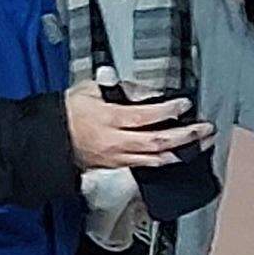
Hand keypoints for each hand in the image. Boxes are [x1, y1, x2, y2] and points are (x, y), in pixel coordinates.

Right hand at [66, 81, 206, 173]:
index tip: (185, 104)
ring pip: (155, 158)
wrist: (47, 140)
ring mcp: (116, 157)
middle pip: (157, 141)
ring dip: (183, 151)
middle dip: (186, 136)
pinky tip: (178, 155)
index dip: (168, 110)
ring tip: (202, 143)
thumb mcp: (88, 90)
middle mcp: (114, 141)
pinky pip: (146, 165)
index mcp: (107, 119)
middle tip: (206, 128)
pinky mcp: (116, 166)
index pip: (144, 116)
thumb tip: (146, 91)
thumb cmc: (66, 113)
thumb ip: (119, 88)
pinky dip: (165, 160)